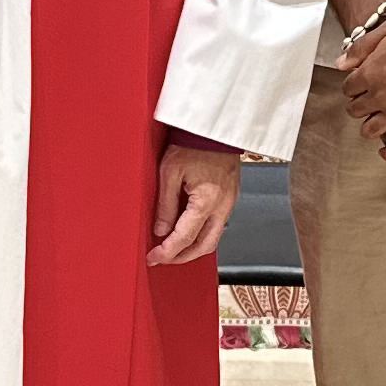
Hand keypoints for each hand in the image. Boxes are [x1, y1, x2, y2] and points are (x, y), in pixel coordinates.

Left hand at [148, 144, 239, 266]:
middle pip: (204, 246)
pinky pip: (218, 224)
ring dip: (194, 247)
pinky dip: (203, 233)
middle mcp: (222, 205)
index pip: (185, 238)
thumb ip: (165, 204)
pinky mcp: (231, 196)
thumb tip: (160, 229)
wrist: (213, 126)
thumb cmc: (193, 141)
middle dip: (182, 257)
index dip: (167, 251)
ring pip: (214, 237)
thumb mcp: (169, 171)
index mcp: (206, 200)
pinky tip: (190, 231)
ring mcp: (229, 202)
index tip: (154, 257)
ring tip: (174, 248)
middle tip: (164, 258)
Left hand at [342, 6, 385, 151]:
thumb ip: (361, 47)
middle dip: (360, 105)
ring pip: (370, 130)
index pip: (348, 88)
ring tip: (376, 122)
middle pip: (356, 110)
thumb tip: (341, 63)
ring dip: (370, 127)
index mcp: (370, 73)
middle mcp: (381, 96)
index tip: (360, 85)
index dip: (353, 86)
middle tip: (369, 102)